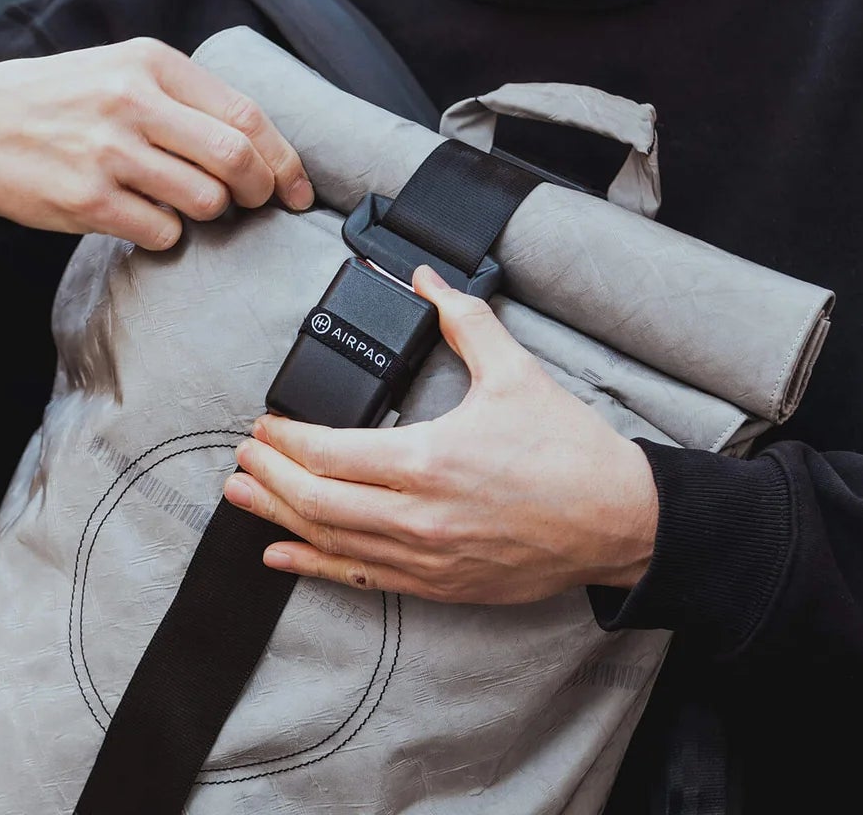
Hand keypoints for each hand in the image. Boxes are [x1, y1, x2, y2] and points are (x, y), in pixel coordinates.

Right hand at [0, 36, 313, 247]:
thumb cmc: (60, 100)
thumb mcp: (121, 69)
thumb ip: (184, 95)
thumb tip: (259, 143)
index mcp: (151, 63)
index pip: (245, 114)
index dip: (283, 158)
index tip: (297, 186)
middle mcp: (133, 102)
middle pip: (235, 159)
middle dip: (259, 190)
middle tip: (256, 203)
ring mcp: (109, 153)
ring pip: (205, 201)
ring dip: (209, 213)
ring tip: (187, 204)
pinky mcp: (88, 200)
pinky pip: (162, 233)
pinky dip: (167, 234)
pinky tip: (146, 218)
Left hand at [223, 265, 658, 602]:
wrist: (621, 521)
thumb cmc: (569, 452)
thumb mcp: (514, 372)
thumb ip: (463, 319)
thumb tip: (425, 278)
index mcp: (430, 461)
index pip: (332, 454)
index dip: (287, 443)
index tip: (262, 428)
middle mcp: (420, 517)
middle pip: (318, 502)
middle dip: (270, 479)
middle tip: (242, 460)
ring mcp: (428, 558)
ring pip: (333, 543)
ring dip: (281, 520)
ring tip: (242, 500)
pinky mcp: (441, 585)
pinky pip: (364, 581)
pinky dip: (317, 568)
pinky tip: (283, 556)